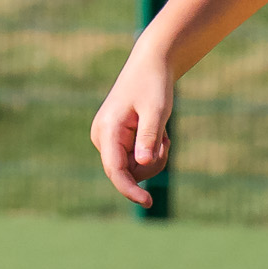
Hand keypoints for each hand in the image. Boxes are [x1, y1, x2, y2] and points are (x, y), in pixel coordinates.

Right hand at [92, 50, 176, 206]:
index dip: (130, 189)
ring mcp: (107, 140)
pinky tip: (157, 133)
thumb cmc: (153, 85)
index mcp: (107, 130)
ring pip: (134, 168)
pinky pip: (136, 160)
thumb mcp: (156, 111)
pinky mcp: (116, 142)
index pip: (115, 170)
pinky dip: (151, 152)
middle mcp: (102, 138)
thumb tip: (142, 163)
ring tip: (161, 133)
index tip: (148, 202)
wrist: (150, 66)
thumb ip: (148, 137)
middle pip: (128, 172)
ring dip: (154, 157)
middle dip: (151, 163)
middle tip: (166, 141)